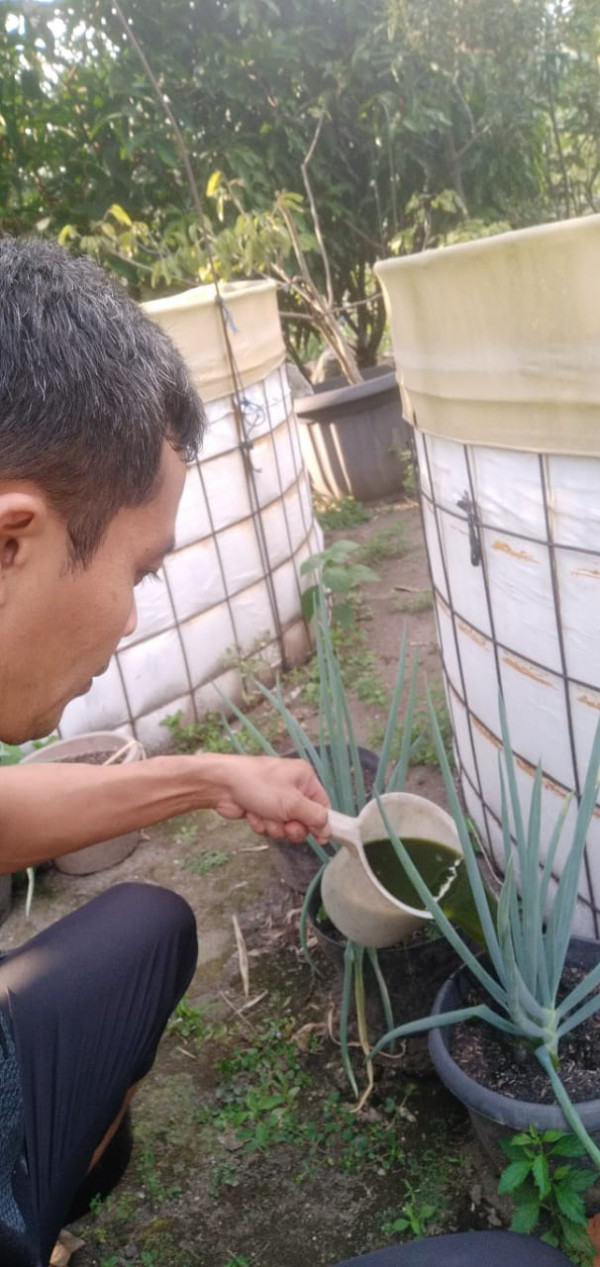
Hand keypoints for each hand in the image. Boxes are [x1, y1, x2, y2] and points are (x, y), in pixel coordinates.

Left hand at [211, 755, 329, 844]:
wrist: (221, 785)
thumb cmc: (258, 785)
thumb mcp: (292, 802)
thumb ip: (315, 817)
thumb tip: (329, 830)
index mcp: (304, 778)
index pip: (323, 805)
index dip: (320, 823)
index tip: (319, 838)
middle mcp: (292, 787)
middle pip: (304, 820)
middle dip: (292, 827)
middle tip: (285, 824)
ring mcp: (276, 799)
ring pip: (285, 826)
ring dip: (274, 826)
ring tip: (264, 815)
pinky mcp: (262, 809)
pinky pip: (270, 826)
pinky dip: (261, 824)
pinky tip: (252, 814)